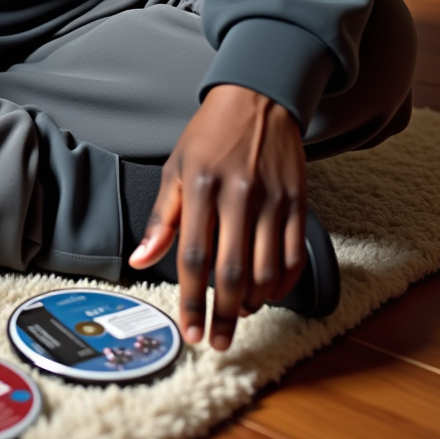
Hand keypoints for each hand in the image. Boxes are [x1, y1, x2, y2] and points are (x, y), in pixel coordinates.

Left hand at [128, 84, 306, 351]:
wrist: (258, 98)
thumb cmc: (211, 135)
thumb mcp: (176, 167)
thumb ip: (160, 218)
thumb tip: (140, 260)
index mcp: (201, 185)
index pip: (193, 256)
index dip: (191, 300)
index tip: (191, 332)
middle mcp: (239, 193)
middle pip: (232, 272)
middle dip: (223, 315)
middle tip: (218, 340)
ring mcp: (273, 199)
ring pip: (266, 271)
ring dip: (253, 303)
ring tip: (239, 313)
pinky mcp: (299, 201)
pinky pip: (294, 256)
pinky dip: (283, 285)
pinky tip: (268, 294)